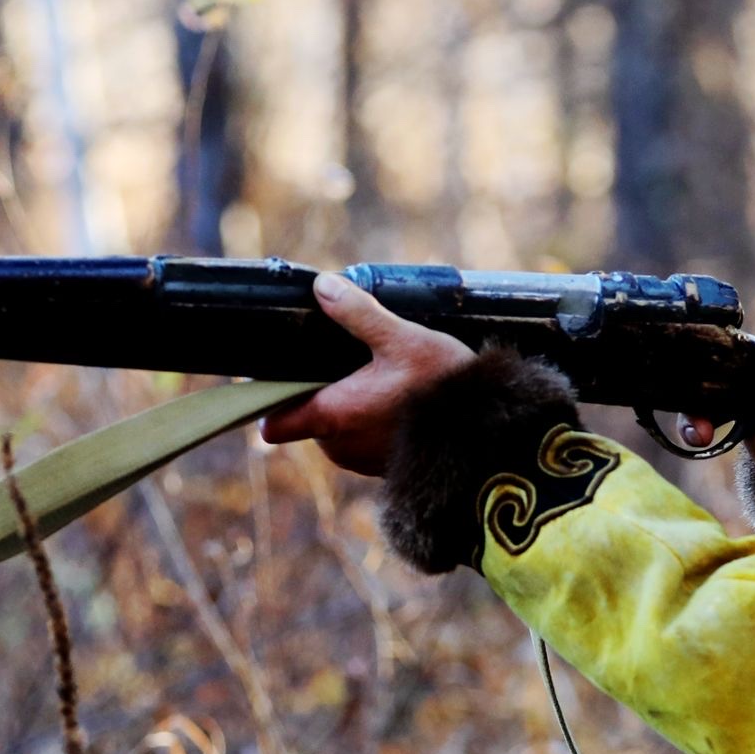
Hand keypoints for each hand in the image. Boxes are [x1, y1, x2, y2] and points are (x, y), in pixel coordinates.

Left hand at [258, 271, 477, 476]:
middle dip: (322, 388)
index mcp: (332, 416)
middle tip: (350, 358)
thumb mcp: (401, 340)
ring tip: (380, 375)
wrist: (487, 437)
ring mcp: (359, 461)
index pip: (273, 421)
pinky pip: (360, 439)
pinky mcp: (381, 467)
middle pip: (307, 413)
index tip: (277, 373)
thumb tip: (323, 287)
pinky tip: (397, 398)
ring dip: (348, 402)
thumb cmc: (444, 391)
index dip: (268, 398)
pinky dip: (369, 419)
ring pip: (335, 426)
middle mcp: (338, 446)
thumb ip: (358, 313)